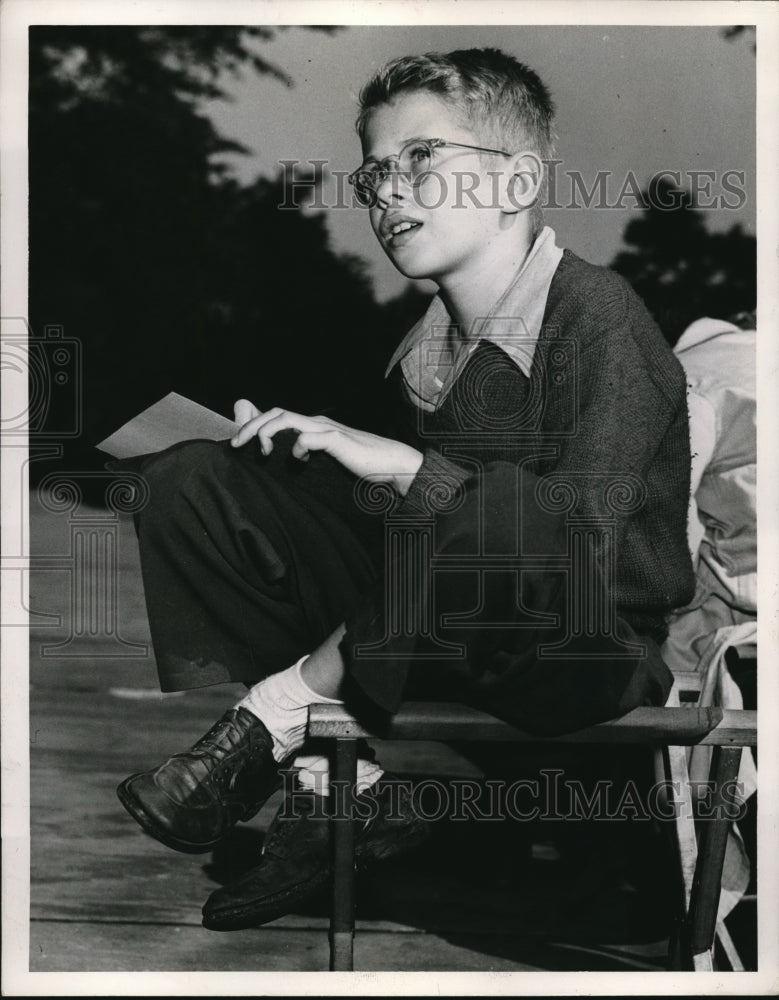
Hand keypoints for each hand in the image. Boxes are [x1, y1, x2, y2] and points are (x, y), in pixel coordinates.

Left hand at [230, 400, 422, 495]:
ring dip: (265, 433)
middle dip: (250, 427)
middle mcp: (316, 423)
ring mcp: (327, 429)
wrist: (391, 466)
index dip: (252, 422)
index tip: (236, 442)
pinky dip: (298, 447)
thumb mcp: (325, 462)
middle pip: (276, 412)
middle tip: (235, 446)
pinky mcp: (338, 440)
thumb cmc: (359, 466)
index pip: (276, 415)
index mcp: (312, 426)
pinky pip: (309, 438)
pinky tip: (300, 462)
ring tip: (260, 453)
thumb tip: (284, 457)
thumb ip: (305, 456)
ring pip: (287, 419)